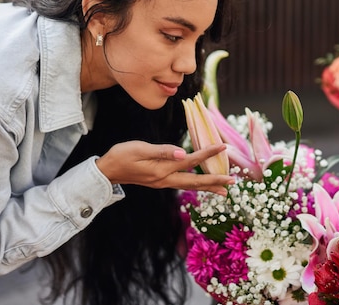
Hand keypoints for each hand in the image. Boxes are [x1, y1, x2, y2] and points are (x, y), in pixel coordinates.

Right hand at [95, 141, 234, 195]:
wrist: (106, 171)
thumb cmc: (121, 155)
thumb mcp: (140, 149)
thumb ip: (162, 151)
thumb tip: (182, 153)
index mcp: (162, 170)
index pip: (190, 161)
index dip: (207, 153)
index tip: (223, 148)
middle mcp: (165, 179)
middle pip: (195, 181)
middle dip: (215, 181)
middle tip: (233, 182)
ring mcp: (163, 183)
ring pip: (190, 185)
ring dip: (208, 187)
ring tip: (225, 190)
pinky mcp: (160, 182)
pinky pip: (183, 184)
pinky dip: (196, 185)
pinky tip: (202, 185)